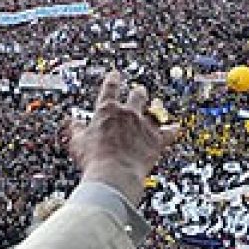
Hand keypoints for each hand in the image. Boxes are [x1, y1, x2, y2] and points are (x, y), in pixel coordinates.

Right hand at [65, 70, 179, 206]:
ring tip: (156, 106)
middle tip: (139, 91)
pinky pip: (170, 131)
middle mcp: (128, 113)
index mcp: (107, 110)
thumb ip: (77, 129)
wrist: (114, 174)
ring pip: (155, 110)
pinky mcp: (157, 139)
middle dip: (138, 93)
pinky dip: (172, 129)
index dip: (113, 79)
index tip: (115, 74)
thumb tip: (72, 122)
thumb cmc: (93, 159)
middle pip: (137, 95)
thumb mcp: (78, 142)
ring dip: (155, 108)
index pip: (110, 87)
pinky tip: (175, 127)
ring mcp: (144, 125)